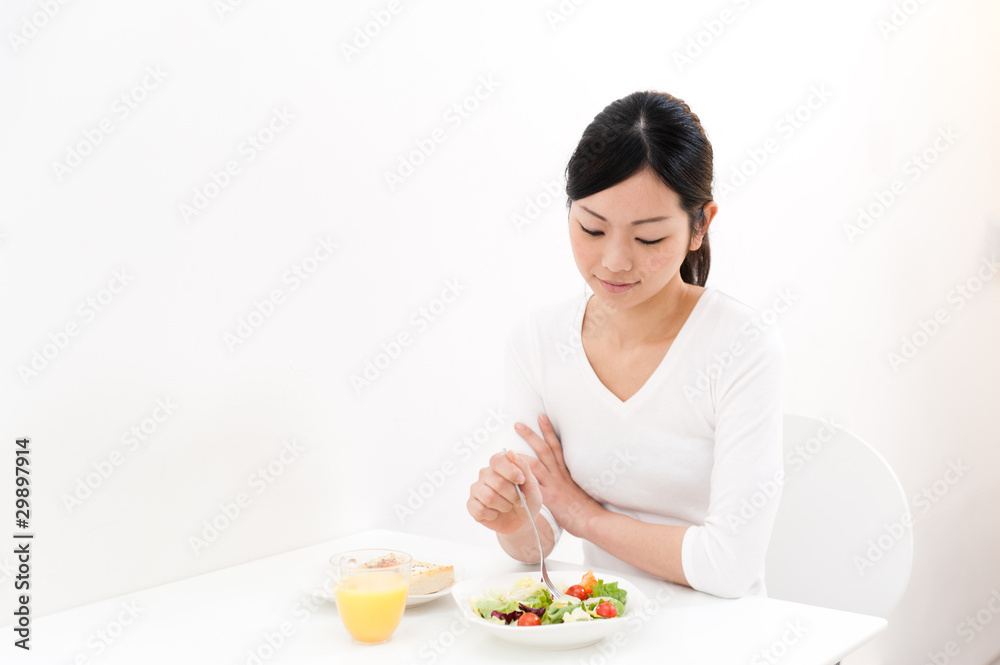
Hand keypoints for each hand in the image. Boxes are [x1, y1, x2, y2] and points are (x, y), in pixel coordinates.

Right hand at [467, 450, 542, 534]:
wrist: (521, 522)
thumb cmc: (527, 500)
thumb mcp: (532, 484)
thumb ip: (523, 467)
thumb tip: (510, 452)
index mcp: (499, 466)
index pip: (497, 460)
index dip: (510, 471)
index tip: (521, 481)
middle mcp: (485, 474)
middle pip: (497, 482)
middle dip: (513, 495)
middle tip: (519, 501)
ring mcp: (477, 489)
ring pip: (488, 497)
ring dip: (504, 506)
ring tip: (508, 507)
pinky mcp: (471, 505)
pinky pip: (479, 509)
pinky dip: (492, 515)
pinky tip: (496, 514)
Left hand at [516, 414, 601, 535]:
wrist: (593, 520)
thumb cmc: (586, 508)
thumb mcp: (577, 489)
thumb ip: (565, 481)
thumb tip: (558, 477)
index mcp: (566, 471)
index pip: (557, 445)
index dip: (548, 431)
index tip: (541, 417)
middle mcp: (559, 474)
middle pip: (544, 450)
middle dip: (531, 436)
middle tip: (518, 424)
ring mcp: (554, 485)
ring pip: (536, 465)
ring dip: (521, 455)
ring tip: (507, 448)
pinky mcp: (550, 498)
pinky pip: (532, 487)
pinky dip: (521, 481)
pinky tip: (510, 476)